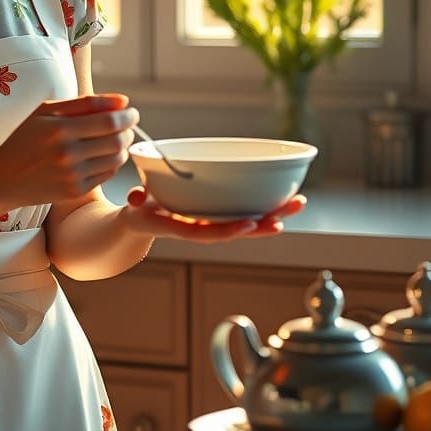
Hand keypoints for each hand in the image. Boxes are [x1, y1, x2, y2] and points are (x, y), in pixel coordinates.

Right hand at [0, 94, 138, 210]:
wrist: (2, 178)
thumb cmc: (24, 139)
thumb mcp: (45, 111)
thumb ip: (84, 103)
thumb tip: (122, 101)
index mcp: (60, 129)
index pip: (109, 121)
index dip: (127, 115)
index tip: (131, 111)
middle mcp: (68, 153)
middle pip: (117, 140)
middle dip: (128, 130)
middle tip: (126, 124)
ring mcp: (72, 175)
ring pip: (116, 159)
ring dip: (122, 147)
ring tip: (116, 139)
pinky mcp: (75, 191)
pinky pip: (107, 174)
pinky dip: (112, 163)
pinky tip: (102, 155)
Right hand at [119, 187, 306, 242]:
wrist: (143, 222)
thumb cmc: (140, 209)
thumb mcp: (135, 205)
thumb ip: (136, 200)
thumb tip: (133, 199)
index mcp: (183, 228)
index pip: (207, 233)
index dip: (228, 230)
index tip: (249, 224)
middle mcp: (204, 229)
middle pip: (237, 230)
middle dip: (263, 224)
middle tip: (285, 216)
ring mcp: (214, 223)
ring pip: (248, 222)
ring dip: (273, 214)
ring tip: (297, 203)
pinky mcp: (219, 215)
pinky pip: (245, 212)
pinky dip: (265, 206)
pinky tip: (284, 197)